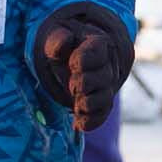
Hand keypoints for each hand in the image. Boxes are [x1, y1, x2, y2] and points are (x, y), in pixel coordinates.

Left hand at [34, 2, 134, 131]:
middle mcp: (106, 66)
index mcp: (97, 45)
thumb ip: (58, 40)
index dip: (85, 59)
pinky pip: (101, 115)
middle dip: (86, 83)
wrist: (65, 59)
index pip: (98, 52)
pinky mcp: (99, 104)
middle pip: (104, 77)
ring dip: (89, 104)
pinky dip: (90, 121)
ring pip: (105, 98)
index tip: (73, 63)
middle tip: (72, 84)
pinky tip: (78, 124)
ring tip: (76, 105)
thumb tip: (65, 42)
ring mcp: (105, 86)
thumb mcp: (55, 37)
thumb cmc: (61, 45)